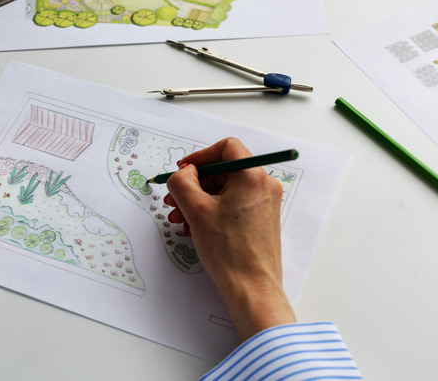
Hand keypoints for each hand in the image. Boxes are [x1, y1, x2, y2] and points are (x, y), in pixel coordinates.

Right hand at [164, 138, 295, 340]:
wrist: (251, 288)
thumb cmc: (228, 250)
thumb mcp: (196, 210)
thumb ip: (182, 182)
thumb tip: (183, 173)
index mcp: (252, 176)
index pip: (226, 148)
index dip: (200, 157)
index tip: (183, 171)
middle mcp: (263, 186)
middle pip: (223, 171)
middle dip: (194, 184)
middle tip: (173, 199)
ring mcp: (264, 203)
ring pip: (225, 190)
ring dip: (198, 200)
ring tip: (179, 218)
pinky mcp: (261, 220)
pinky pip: (232, 205)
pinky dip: (211, 211)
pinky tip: (193, 228)